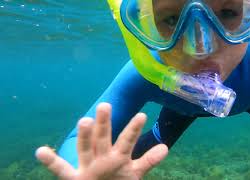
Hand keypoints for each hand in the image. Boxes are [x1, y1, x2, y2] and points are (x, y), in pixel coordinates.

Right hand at [36, 103, 167, 179]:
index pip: (126, 140)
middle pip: (103, 139)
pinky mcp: (74, 179)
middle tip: (106, 106)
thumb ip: (148, 160)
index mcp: (116, 155)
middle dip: (104, 124)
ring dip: (84, 136)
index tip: (143, 115)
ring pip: (85, 149)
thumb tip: (165, 147)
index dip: (134, 129)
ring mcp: (87, 167)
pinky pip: (61, 170)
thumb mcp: (134, 173)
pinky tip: (40, 151)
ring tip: (84, 121)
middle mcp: (101, 157)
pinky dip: (50, 162)